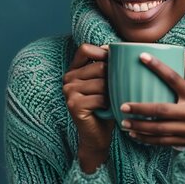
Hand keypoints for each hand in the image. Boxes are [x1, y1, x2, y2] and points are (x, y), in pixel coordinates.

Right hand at [62, 43, 113, 172]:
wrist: (97, 136)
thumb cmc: (105, 107)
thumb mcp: (106, 82)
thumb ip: (106, 66)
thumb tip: (117, 47)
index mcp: (73, 70)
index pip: (85, 49)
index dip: (102, 52)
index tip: (115, 63)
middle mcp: (67, 78)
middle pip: (98, 66)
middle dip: (112, 79)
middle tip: (114, 91)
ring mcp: (68, 91)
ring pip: (101, 82)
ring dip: (112, 93)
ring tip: (111, 101)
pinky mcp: (74, 105)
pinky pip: (100, 97)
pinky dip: (108, 104)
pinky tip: (106, 110)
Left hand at [120, 51, 184, 150]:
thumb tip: (181, 52)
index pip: (174, 78)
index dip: (158, 67)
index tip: (142, 57)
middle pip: (162, 110)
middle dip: (141, 109)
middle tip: (123, 106)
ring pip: (159, 129)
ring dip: (140, 127)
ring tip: (124, 122)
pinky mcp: (183, 141)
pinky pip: (162, 141)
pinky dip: (146, 139)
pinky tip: (134, 135)